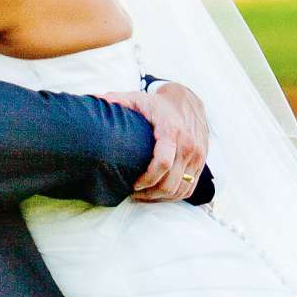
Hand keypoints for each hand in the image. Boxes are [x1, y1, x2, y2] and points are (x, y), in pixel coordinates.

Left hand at [108, 81, 208, 201]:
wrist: (187, 101)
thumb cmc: (157, 104)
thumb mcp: (137, 99)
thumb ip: (116, 100)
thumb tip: (95, 100)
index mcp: (172, 131)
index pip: (163, 163)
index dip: (147, 179)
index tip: (132, 184)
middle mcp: (189, 145)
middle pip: (170, 182)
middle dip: (150, 193)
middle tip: (133, 194)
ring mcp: (198, 157)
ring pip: (180, 190)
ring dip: (160, 198)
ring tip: (143, 196)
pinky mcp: (201, 164)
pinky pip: (189, 189)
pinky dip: (173, 196)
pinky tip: (158, 194)